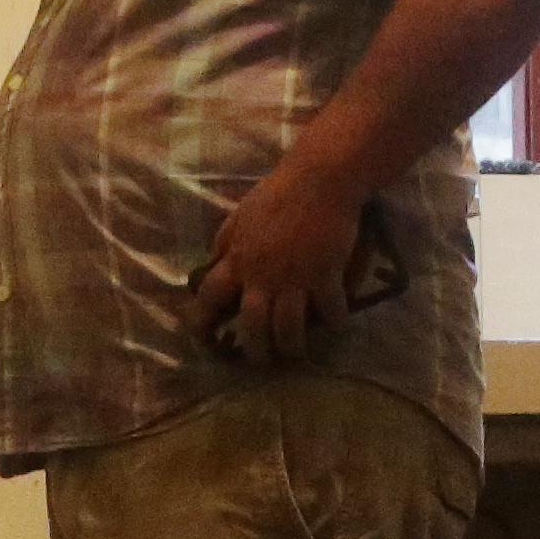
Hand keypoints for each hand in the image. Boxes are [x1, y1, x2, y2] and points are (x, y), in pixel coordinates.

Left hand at [190, 161, 361, 362]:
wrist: (320, 179)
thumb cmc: (279, 193)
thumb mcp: (241, 215)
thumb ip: (226, 241)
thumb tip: (212, 262)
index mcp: (237, 260)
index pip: (209, 297)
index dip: (202, 322)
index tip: (203, 339)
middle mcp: (262, 276)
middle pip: (252, 326)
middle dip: (256, 350)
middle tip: (263, 359)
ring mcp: (295, 279)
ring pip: (289, 329)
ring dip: (293, 347)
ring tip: (297, 352)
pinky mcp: (325, 276)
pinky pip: (329, 311)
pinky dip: (334, 322)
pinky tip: (336, 325)